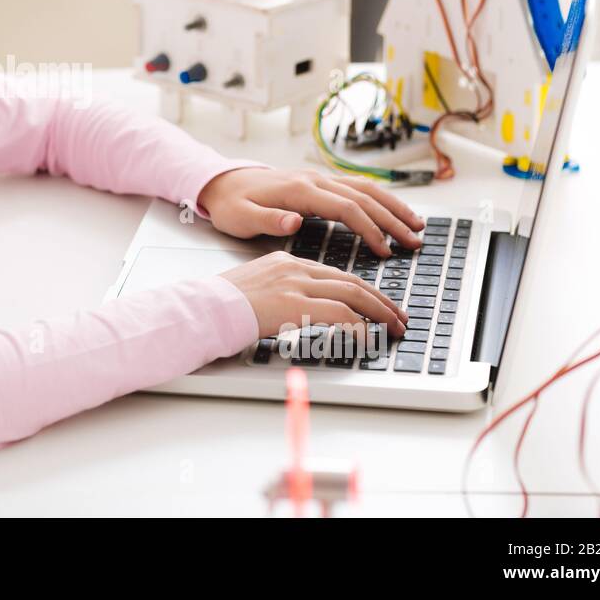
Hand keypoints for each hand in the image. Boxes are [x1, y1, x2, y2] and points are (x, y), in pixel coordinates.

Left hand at [197, 167, 424, 257]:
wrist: (221, 183)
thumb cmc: (231, 205)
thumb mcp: (241, 217)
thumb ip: (268, 220)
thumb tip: (293, 221)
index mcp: (300, 190)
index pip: (346, 208)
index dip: (369, 229)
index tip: (385, 250)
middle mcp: (314, 180)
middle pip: (364, 197)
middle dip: (392, 219)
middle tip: (415, 241)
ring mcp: (318, 178)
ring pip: (366, 188)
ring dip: (393, 206)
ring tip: (417, 225)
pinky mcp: (318, 182)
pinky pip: (357, 188)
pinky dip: (380, 199)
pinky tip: (393, 211)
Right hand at [219, 251, 407, 339]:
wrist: (202, 307)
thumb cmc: (220, 305)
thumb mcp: (254, 289)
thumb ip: (279, 293)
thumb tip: (296, 310)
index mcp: (285, 261)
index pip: (334, 274)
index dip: (361, 290)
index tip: (376, 304)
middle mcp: (294, 268)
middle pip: (350, 281)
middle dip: (380, 300)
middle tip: (398, 317)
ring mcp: (295, 284)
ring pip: (352, 294)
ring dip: (379, 313)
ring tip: (394, 328)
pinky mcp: (295, 304)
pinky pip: (339, 314)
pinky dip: (359, 326)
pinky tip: (368, 338)